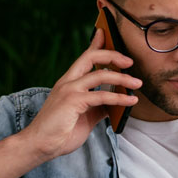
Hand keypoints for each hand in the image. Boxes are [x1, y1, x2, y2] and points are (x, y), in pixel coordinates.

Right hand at [20, 28, 140, 160]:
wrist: (40, 145)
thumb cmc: (61, 132)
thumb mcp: (85, 116)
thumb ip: (99, 106)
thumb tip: (116, 103)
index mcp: (68, 82)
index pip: (84, 57)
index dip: (96, 44)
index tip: (106, 33)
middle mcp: (68, 82)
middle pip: (91, 57)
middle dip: (112, 55)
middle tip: (130, 61)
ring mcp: (69, 90)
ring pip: (100, 74)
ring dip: (123, 78)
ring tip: (138, 84)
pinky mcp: (73, 101)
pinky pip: (102, 95)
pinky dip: (119, 97)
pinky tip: (131, 101)